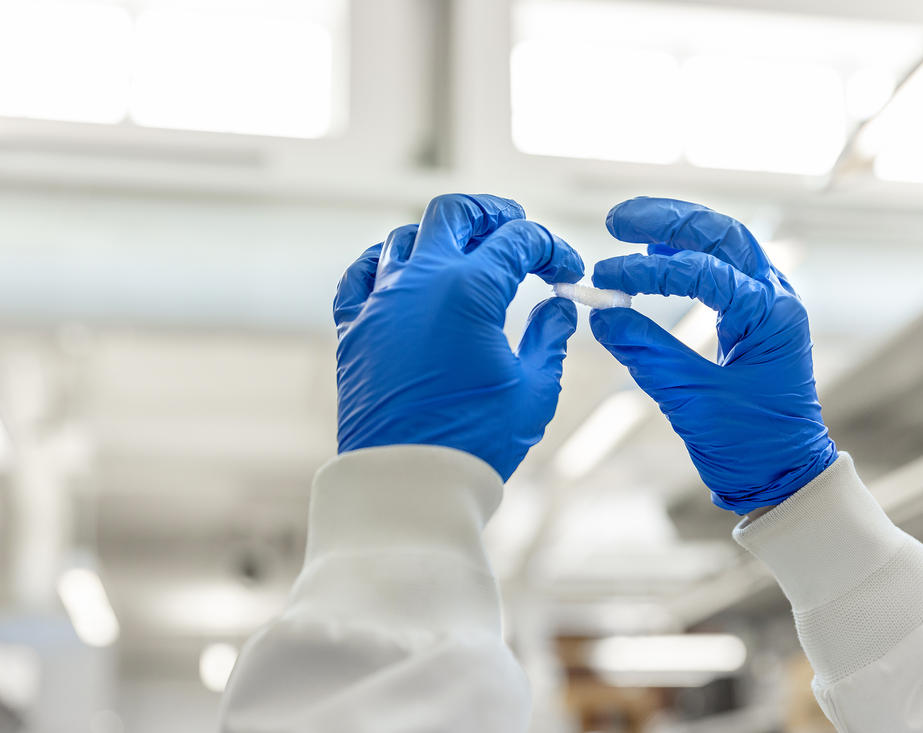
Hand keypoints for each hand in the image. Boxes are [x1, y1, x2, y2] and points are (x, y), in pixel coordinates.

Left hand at [334, 193, 584, 480]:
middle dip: (492, 213)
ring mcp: (380, 302)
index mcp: (469, 290)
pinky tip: (404, 271)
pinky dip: (386, 262)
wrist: (409, 480)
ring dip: (441, 236)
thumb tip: (559, 305)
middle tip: (516, 226)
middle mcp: (419, 282)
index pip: (518, 241)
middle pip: (454, 214)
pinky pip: (362, 274)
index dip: (552, 249)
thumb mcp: (534, 389)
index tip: (568, 270)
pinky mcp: (355, 329)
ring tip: (466, 251)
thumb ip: (550, 336)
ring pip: (405, 237)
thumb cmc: (477, 439)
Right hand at [589, 197, 835, 512]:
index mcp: (771, 316)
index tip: (605, 278)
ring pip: (723, 242)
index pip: (704, 273)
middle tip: (617, 220)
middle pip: (722, 234)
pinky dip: (685, 255)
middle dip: (668, 221)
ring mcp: (768, 303)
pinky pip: (721, 268)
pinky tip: (653, 254)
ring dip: (676, 229)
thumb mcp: (691, 400)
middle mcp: (776, 298)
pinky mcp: (753, 316)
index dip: (648, 272)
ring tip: (628, 226)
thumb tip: (601, 316)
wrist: (783, 476)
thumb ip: (646, 353)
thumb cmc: (749, 445)